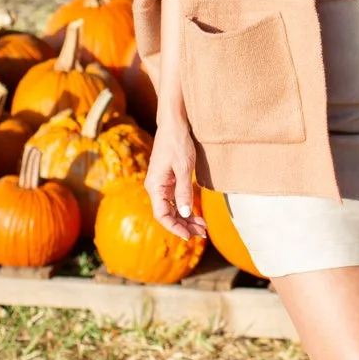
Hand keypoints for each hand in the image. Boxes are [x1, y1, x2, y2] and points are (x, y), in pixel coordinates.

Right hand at [145, 113, 206, 241]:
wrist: (174, 123)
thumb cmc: (178, 143)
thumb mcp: (184, 167)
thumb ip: (184, 191)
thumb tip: (185, 214)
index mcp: (155, 186)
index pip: (162, 215)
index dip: (174, 228)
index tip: (188, 236)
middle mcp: (156, 188)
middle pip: (168, 214)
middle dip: (184, 225)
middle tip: (203, 233)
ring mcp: (162, 184)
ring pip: (173, 208)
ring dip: (186, 218)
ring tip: (202, 227)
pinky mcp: (168, 180)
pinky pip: (175, 199)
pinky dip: (185, 207)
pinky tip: (196, 214)